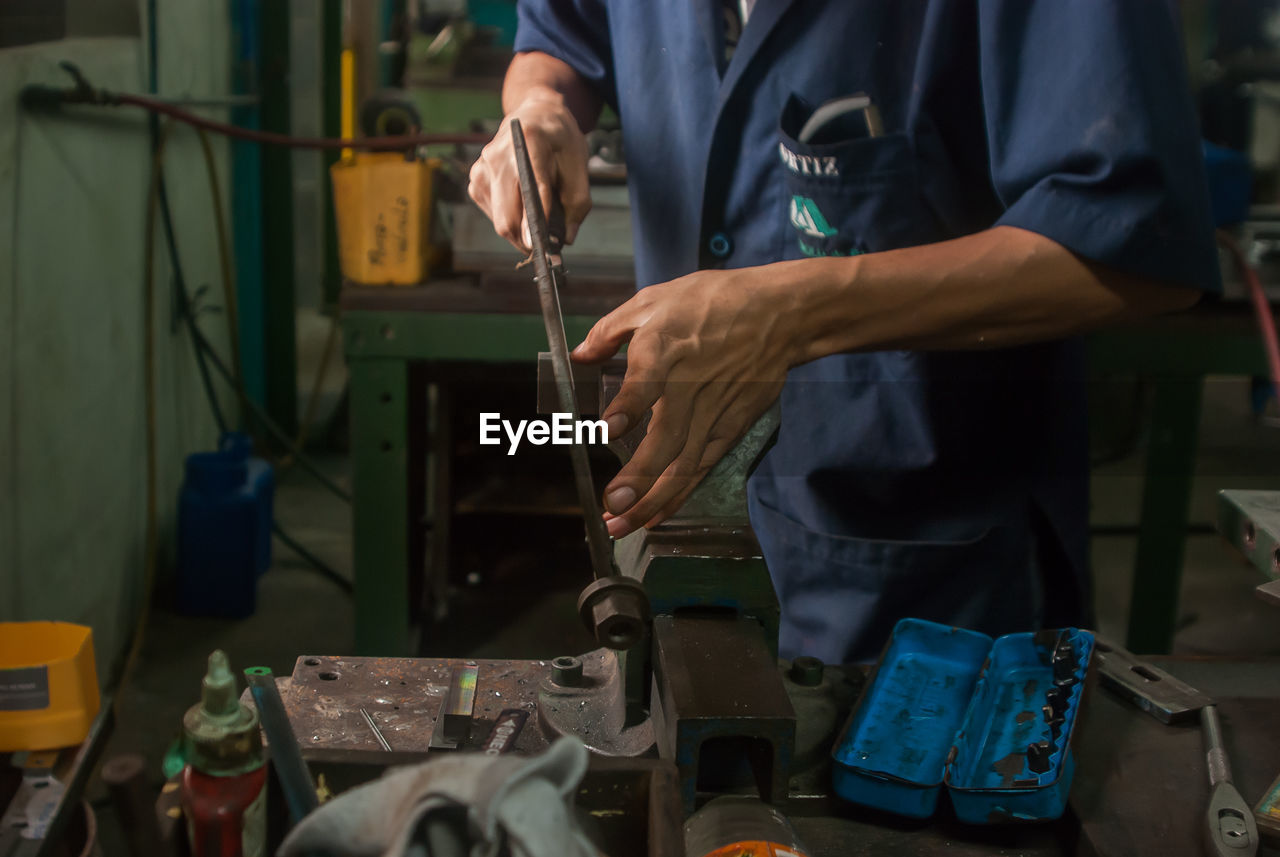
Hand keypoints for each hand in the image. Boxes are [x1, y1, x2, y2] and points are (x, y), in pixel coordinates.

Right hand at [467, 89, 591, 252]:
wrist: (535, 114)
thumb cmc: (560, 140)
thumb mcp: (579, 165)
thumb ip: (577, 203)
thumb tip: (566, 239)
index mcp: (529, 141)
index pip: (531, 191)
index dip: (534, 223)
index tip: (539, 247)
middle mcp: (498, 153)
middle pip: (507, 217)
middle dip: (527, 239)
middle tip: (547, 247)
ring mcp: (482, 166)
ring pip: (499, 220)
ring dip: (519, 230)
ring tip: (537, 220)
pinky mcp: (476, 178)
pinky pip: (492, 213)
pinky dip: (509, 219)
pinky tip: (522, 205)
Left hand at [572, 268, 800, 537]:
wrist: (780, 313)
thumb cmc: (713, 301)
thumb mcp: (655, 299)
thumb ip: (610, 329)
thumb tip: (579, 355)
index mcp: (665, 349)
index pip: (647, 383)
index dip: (628, 407)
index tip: (607, 429)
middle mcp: (690, 385)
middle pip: (667, 439)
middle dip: (639, 478)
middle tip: (612, 506)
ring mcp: (714, 410)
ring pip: (684, 464)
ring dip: (652, 499)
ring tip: (622, 526)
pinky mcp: (731, 426)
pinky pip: (702, 467)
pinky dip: (679, 494)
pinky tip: (655, 516)